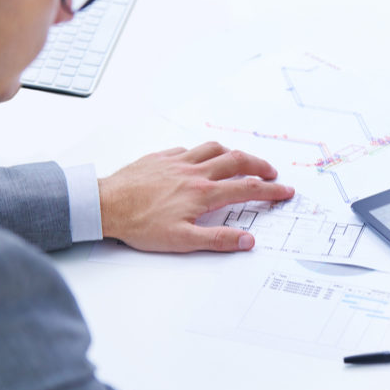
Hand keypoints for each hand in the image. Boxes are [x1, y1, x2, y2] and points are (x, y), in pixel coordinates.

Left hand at [98, 142, 294, 252]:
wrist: (104, 205)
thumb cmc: (140, 225)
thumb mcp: (182, 241)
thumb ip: (218, 240)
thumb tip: (246, 241)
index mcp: (203, 193)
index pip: (247, 188)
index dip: (271, 190)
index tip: (285, 191)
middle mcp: (194, 172)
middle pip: (237, 160)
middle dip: (259, 165)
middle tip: (271, 172)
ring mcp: (177, 162)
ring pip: (214, 148)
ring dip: (233, 153)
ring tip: (241, 160)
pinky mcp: (160, 158)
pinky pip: (187, 149)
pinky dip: (202, 152)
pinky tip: (200, 159)